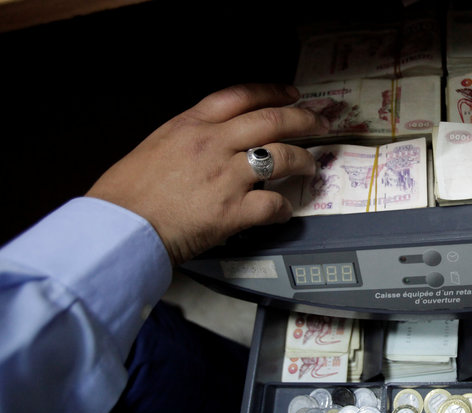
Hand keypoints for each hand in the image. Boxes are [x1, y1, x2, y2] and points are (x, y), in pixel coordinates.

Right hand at [86, 83, 328, 264]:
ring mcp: (226, 177)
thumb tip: (217, 140)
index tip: (292, 95)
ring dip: (304, 160)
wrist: (118, 229)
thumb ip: (190, 139)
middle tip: (321, 123)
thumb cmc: (128, 195)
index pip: (241, 95)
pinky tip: (285, 211)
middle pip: (272, 120)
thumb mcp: (155, 147)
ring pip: (282, 157)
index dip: (273, 92)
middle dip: (305, 119)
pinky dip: (285, 208)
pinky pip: (274, 205)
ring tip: (311, 166)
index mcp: (191, 126)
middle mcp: (212, 145)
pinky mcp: (232, 211)